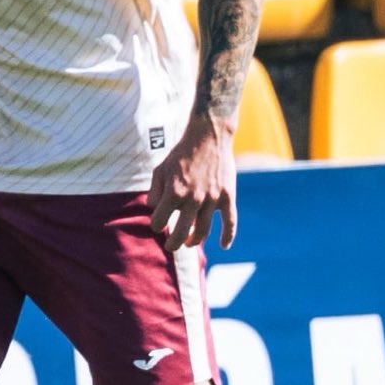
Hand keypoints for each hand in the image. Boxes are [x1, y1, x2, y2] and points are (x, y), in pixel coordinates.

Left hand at [146, 113, 236, 251]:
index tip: (158, 224)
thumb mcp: (160, 170)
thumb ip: (155, 191)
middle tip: (171, 247)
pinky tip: (224, 246)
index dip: (156, 225)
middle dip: (174, 244)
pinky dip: (228, 236)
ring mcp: (212, 199)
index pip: (159, 221)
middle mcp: (193, 199)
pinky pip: (230, 222)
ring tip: (190, 244)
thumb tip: (154, 209)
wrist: (208, 137)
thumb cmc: (181, 154)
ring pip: (203, 231)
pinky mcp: (228, 197)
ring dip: (195, 241)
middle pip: (182, 233)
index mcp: (173, 193)